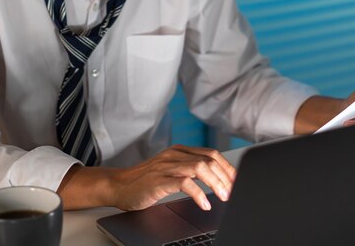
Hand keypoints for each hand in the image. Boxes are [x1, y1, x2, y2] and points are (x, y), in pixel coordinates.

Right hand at [108, 145, 235, 210]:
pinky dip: (198, 194)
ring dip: (216, 184)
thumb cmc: (144, 182)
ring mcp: (166, 166)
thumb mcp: (169, 171)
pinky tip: (204, 204)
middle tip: (232, 192)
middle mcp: (174, 155)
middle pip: (209, 160)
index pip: (211, 154)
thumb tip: (216, 182)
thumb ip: (189, 171)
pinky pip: (185, 183)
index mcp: (179, 151)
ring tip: (223, 197)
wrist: (118, 186)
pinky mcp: (159, 180)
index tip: (237, 181)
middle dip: (225, 177)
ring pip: (200, 168)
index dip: (227, 167)